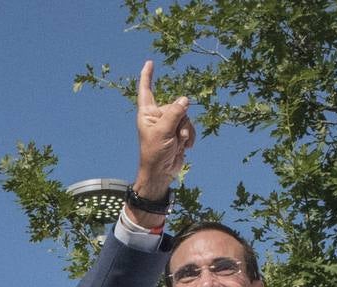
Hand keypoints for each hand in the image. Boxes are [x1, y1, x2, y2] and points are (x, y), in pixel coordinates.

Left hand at [133, 60, 194, 197]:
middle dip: (180, 121)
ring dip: (185, 131)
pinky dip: (190, 137)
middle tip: (173, 137)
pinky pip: (190, 127)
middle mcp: (158, 116)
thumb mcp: (163, 132)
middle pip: (176, 106)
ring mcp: (169, 124)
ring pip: (186, 117)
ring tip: (178, 143)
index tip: (149, 63)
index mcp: (147, 113)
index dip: (147, 76)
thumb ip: (174, 114)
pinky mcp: (178, 132)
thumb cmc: (155, 154)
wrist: (161, 173)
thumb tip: (185, 99)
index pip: (146, 90)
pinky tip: (185, 147)